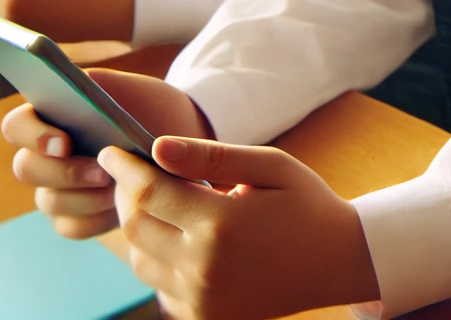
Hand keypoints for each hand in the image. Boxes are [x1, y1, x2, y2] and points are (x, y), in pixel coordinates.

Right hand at [3, 69, 210, 239]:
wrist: (183, 146)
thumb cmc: (155, 112)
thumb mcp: (140, 91)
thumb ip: (107, 84)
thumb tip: (79, 79)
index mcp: (51, 116)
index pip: (16, 125)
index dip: (32, 136)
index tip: (63, 143)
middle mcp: (45, 154)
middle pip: (25, 168)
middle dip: (64, 172)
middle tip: (103, 172)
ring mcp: (56, 188)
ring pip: (48, 201)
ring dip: (84, 197)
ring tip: (119, 188)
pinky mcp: (74, 217)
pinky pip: (70, 227)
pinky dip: (95, 220)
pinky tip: (119, 208)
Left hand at [99, 135, 380, 318]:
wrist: (339, 261)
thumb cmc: (305, 204)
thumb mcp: (269, 166)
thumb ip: (211, 156)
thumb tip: (156, 147)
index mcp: (221, 224)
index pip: (149, 192)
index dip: (124, 169)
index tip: (112, 151)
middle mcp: (205, 268)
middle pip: (136, 227)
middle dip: (128, 196)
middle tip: (135, 174)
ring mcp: (203, 299)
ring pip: (141, 260)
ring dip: (142, 230)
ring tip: (165, 206)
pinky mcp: (204, 317)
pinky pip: (160, 286)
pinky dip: (161, 260)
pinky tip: (183, 238)